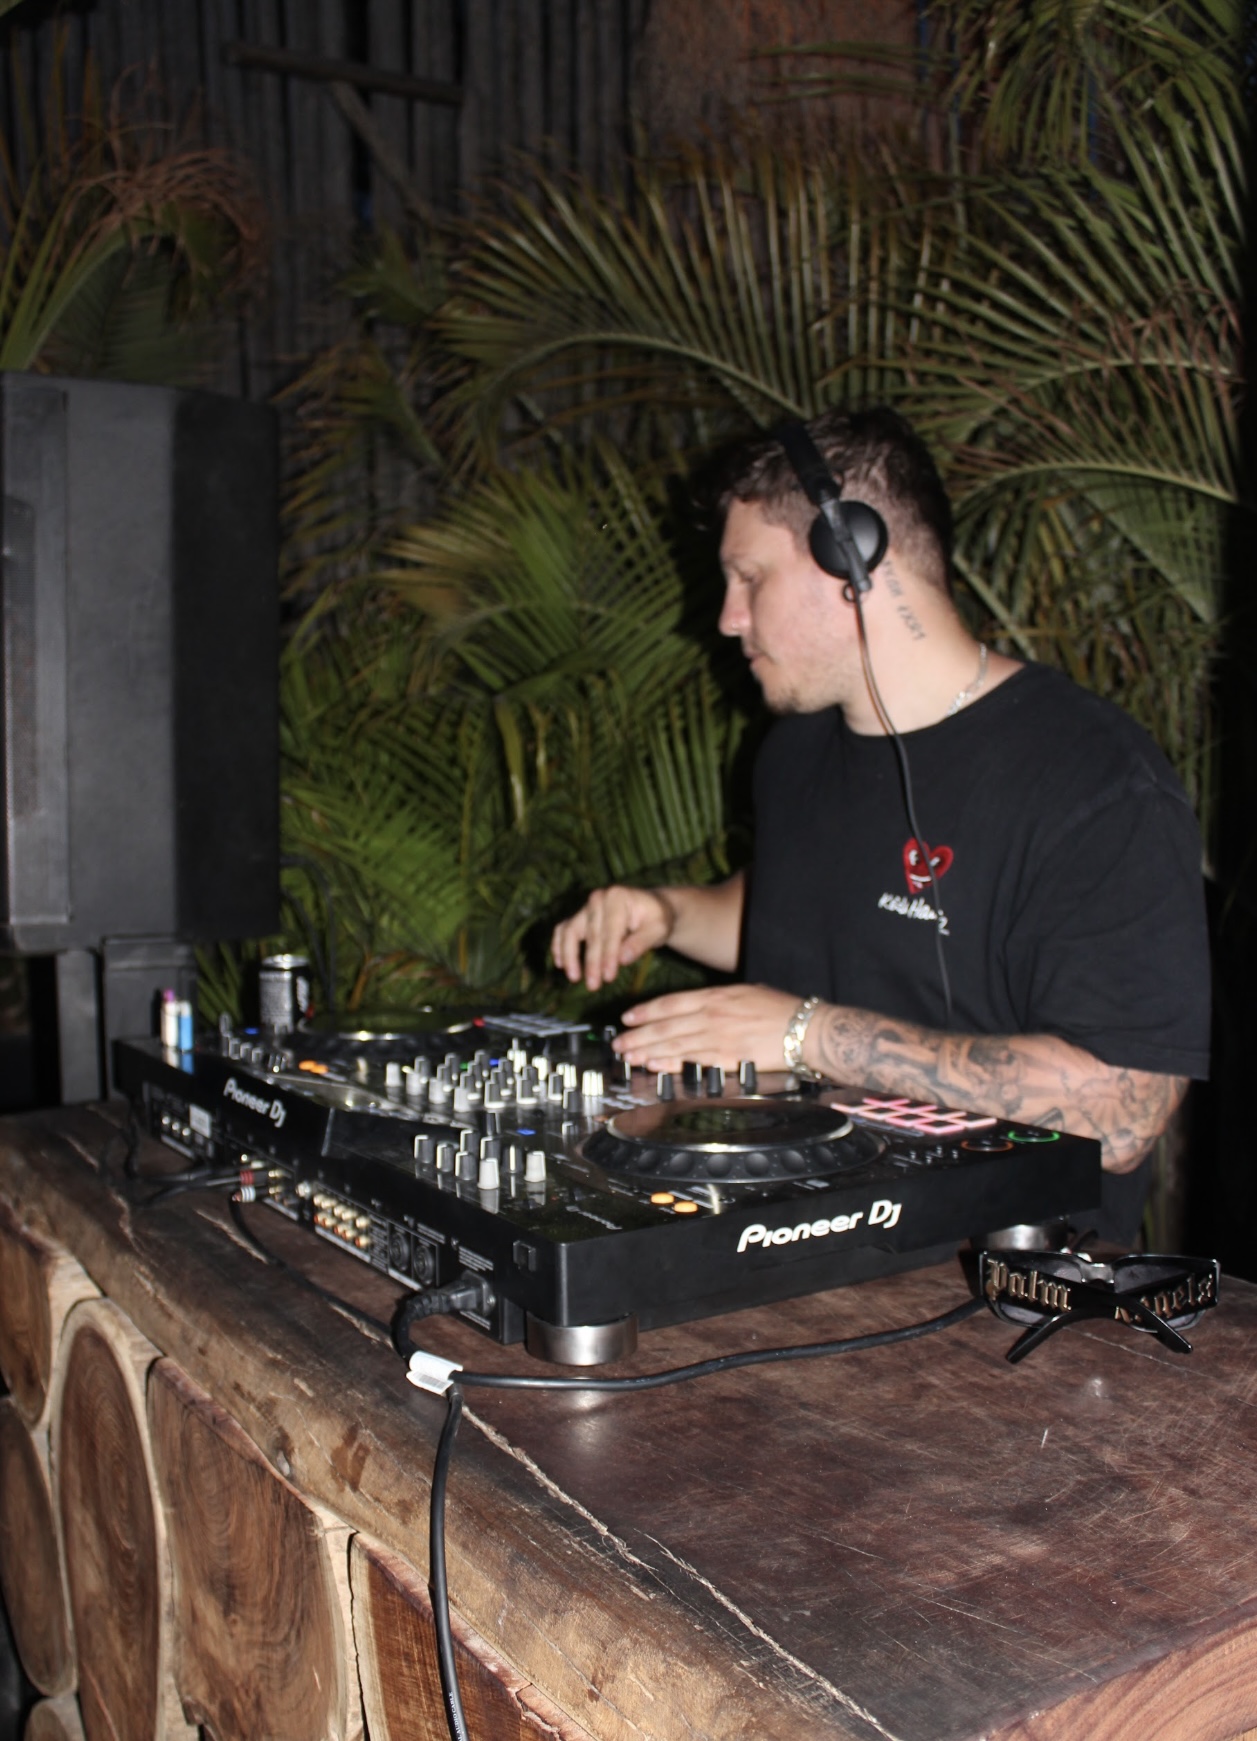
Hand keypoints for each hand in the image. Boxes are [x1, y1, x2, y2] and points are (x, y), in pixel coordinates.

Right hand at [551, 886, 676, 990]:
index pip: (610, 931)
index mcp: (617, 896)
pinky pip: (563, 930)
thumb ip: (641, 943)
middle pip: (591, 935)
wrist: (651, 908)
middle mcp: (598, 898)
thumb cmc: (657, 919)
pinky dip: (559, 946)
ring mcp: (586, 907)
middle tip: (594, 986)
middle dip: (591, 962)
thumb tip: (622, 959)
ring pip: (570, 931)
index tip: (608, 977)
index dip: (608, 956)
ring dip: (570, 956)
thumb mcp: (658, 929)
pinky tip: (561, 964)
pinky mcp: (579, 916)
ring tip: (574, 978)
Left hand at [614, 984, 803, 1072]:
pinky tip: (653, 1065)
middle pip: (666, 1026)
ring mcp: (718, 1038)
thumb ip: (719, 999)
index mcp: (716, 996)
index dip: (646, 1011)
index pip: (672, 1003)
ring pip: (674, 1044)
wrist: (806, 1029)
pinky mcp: (727, 1058)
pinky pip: (692, 1061)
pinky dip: (669, 1063)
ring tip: (627, 1056)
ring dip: (647, 1050)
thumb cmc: (781, 1009)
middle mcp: (713, 1015)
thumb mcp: (746, 993)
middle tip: (618, 1043)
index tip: (627, 1017)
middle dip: (638, 1035)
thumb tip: (699, 1005)